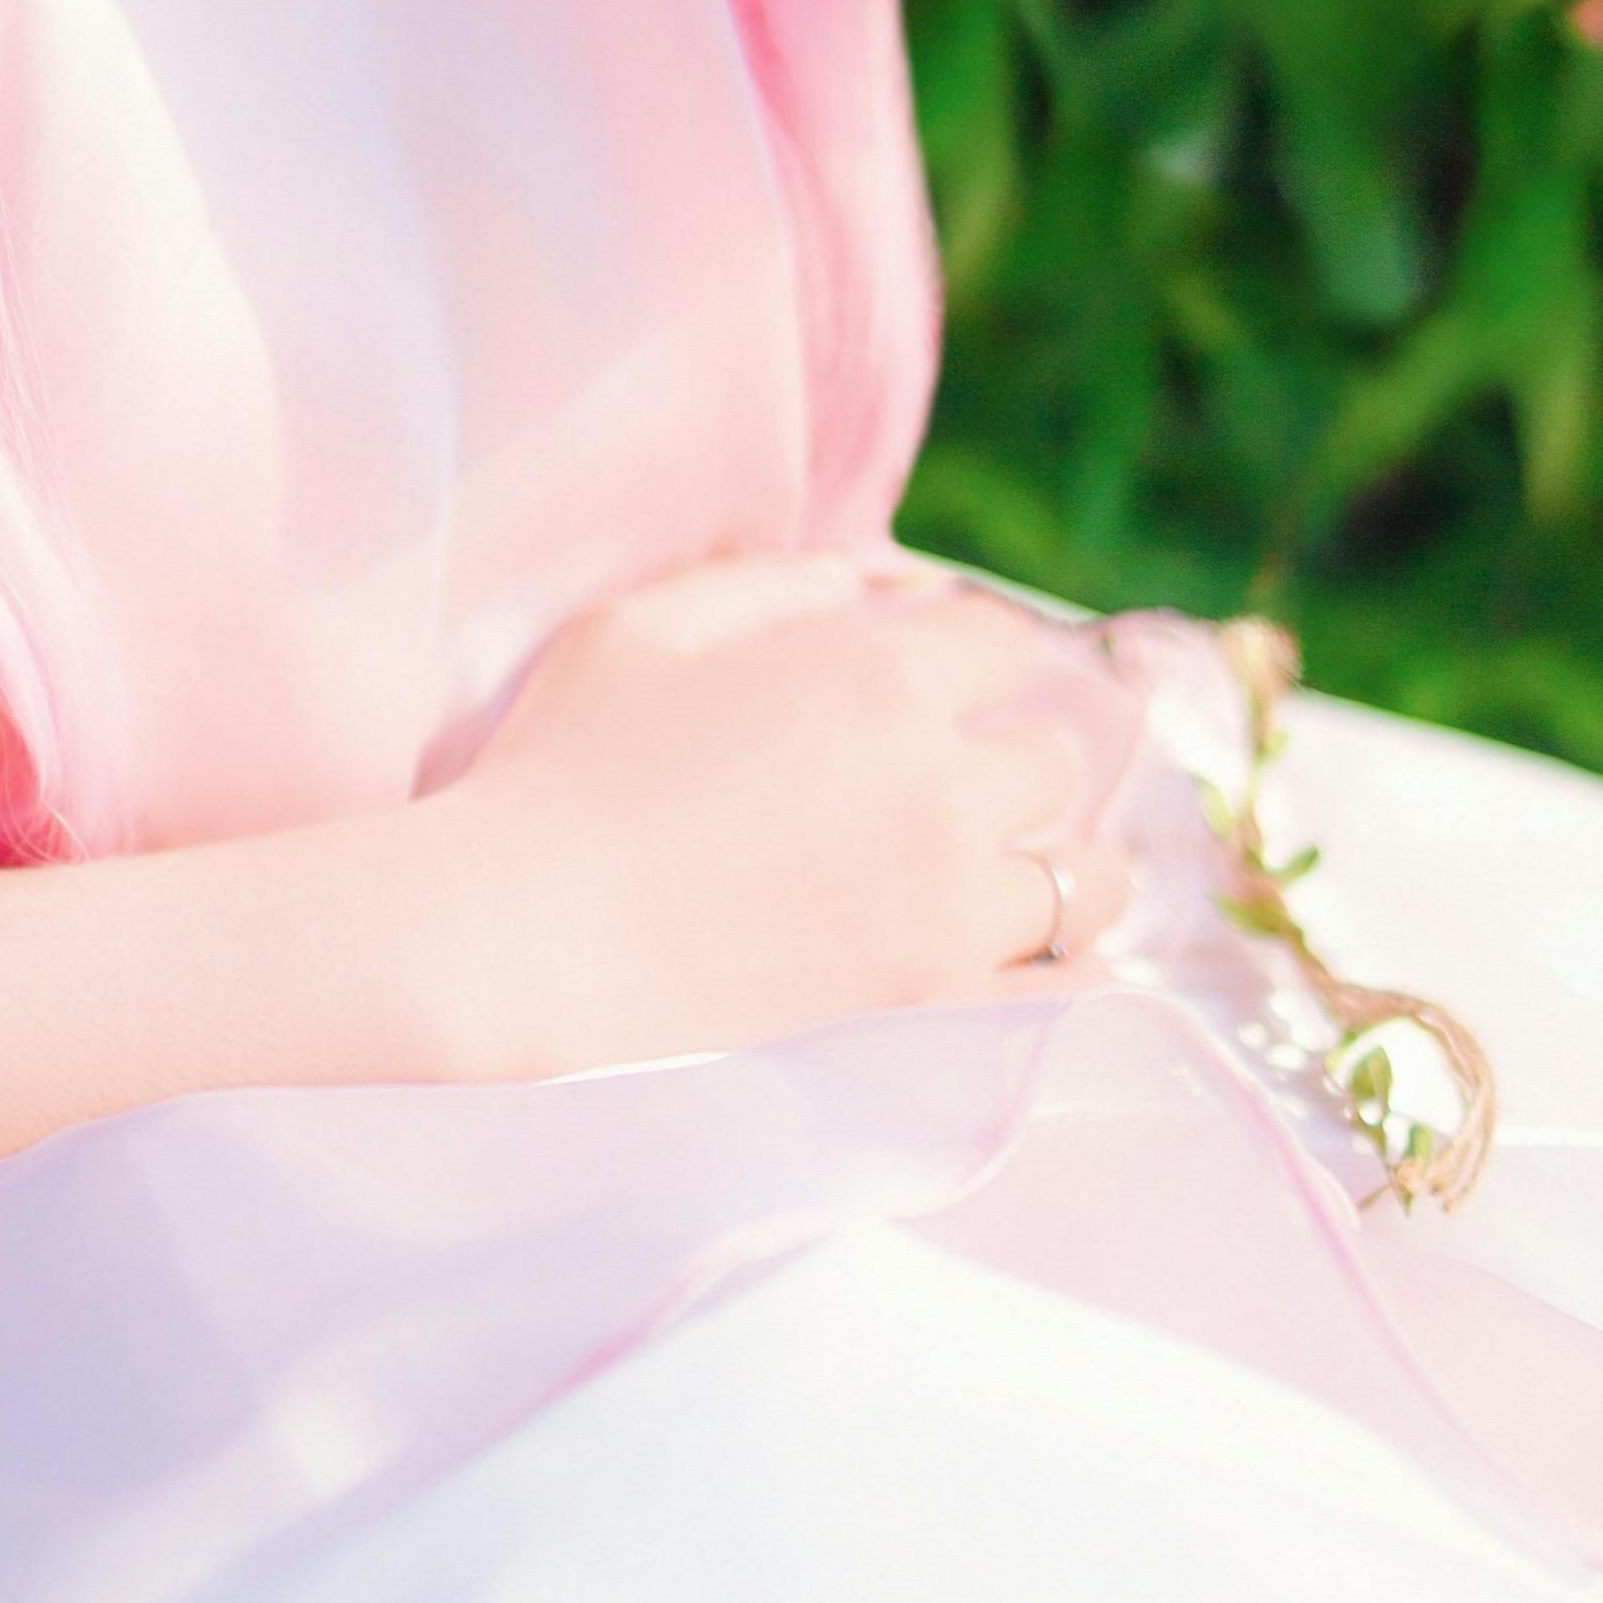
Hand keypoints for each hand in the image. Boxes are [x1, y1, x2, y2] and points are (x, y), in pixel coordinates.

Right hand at [421, 552, 1140, 1079]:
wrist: (519, 947)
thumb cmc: (560, 770)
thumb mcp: (643, 627)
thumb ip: (771, 585)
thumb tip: (868, 582)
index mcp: (878, 678)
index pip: (1003, 644)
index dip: (971, 655)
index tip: (940, 682)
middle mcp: (940, 789)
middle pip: (1051, 760)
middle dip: (1005, 757)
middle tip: (950, 786)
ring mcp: (950, 916)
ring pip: (1082, 880)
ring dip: (1054, 865)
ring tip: (1012, 879)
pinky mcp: (937, 1020)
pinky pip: (1069, 995)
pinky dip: (1066, 975)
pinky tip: (1028, 968)